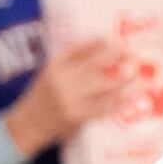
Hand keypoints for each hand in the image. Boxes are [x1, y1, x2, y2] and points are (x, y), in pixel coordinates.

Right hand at [4, 38, 125, 155]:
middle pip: (93, 63)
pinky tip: (128, 98)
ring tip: (136, 74)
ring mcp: (69, 98)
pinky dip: (117, 102)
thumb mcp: (50, 74)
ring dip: (122, 79)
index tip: (111, 38)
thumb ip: (69, 62)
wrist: (27, 126)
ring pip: (102, 85)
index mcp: (53, 66)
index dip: (96, 41)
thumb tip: (100, 46)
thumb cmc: (42, 97)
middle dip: (114, 56)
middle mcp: (61, 79)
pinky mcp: (76, 116)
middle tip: (130, 52)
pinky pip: (102, 107)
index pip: (76, 47)